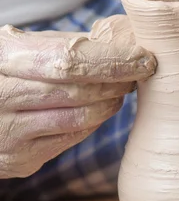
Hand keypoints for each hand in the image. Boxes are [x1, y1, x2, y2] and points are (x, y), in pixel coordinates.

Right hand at [0, 15, 155, 177]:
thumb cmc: (7, 74)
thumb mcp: (23, 49)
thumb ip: (65, 46)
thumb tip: (124, 41)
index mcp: (1, 58)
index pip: (68, 60)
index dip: (111, 61)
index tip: (143, 58)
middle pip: (76, 90)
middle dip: (116, 82)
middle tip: (138, 73)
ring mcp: (8, 133)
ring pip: (78, 118)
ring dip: (109, 103)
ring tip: (120, 89)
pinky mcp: (19, 159)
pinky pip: (71, 138)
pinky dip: (93, 122)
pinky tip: (98, 109)